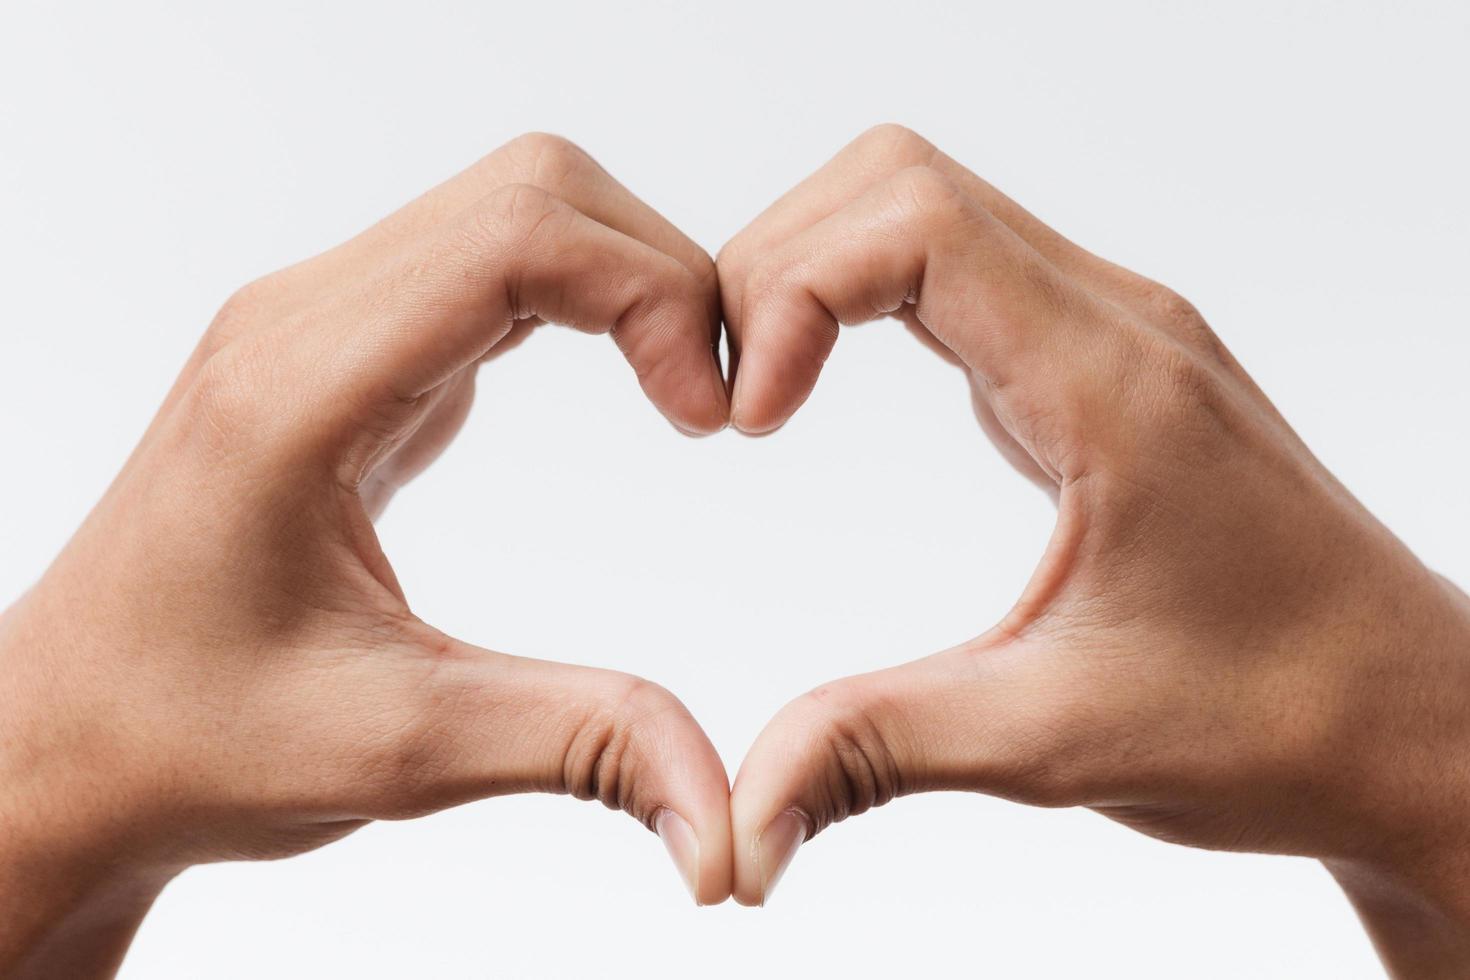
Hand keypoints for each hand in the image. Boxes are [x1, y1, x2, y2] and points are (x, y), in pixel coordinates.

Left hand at [0, 133, 733, 978]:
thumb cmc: (191, 740)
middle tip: (713, 402)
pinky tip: (622, 386)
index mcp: (301, 391)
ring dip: (624, 279)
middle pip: (530, 192)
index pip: (516, 238)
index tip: (710, 417)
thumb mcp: (398, 751)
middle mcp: (300, 324)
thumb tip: (725, 812)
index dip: (652, 296)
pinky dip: (579, 301)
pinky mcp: (339, 353)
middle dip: (659, 273)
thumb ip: (578, 747)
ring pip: (511, 211)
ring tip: (682, 395)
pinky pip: (481, 266)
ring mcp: (315, 328)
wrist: (69, 739)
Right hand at [718, 125, 1469, 975]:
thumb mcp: (1057, 742)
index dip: (792, 292)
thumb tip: (737, 828)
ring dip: (815, 272)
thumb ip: (879, 752)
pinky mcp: (1098, 367)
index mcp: (1112, 387)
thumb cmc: (1278, 720)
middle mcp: (1116, 326)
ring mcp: (1111, 336)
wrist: (1412, 723)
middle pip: (900, 181)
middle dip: (777, 265)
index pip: (916, 225)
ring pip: (925, 208)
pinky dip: (861, 300)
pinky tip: (823, 392)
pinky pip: (958, 269)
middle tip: (733, 399)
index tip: (751, 422)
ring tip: (763, 393)